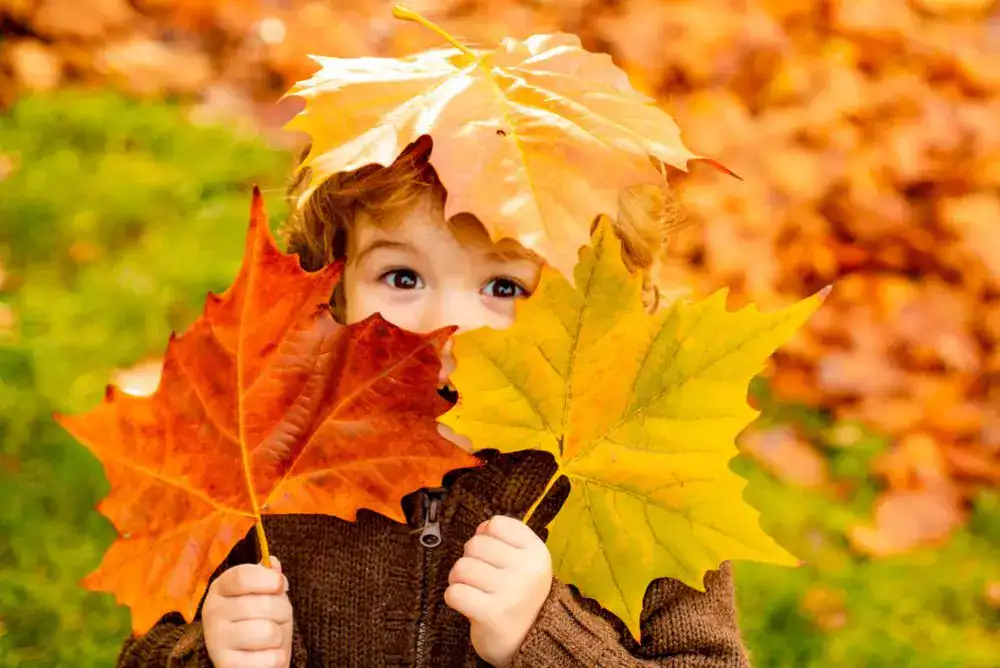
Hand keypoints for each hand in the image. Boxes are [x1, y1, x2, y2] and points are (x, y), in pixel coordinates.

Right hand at [203, 557, 293, 667]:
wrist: (248, 659)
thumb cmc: (259, 619)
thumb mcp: (265, 594)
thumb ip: (269, 577)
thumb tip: (273, 563)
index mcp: (221, 587)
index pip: (243, 576)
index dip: (268, 579)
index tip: (281, 586)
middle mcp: (212, 611)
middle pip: (264, 603)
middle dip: (283, 612)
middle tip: (276, 619)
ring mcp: (216, 639)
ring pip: (267, 631)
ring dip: (279, 636)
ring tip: (269, 639)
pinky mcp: (226, 664)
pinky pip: (269, 657)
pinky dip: (276, 657)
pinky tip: (266, 656)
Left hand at [445, 516, 552, 667]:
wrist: (527, 641)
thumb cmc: (519, 594)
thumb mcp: (526, 561)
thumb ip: (505, 538)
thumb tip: (481, 527)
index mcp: (537, 552)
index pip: (496, 524)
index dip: (487, 537)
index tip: (494, 556)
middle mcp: (527, 570)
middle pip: (475, 544)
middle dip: (471, 559)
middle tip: (482, 578)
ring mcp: (511, 592)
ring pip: (461, 567)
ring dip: (459, 580)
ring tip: (475, 591)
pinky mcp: (491, 613)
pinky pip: (454, 593)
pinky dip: (454, 598)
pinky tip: (468, 604)